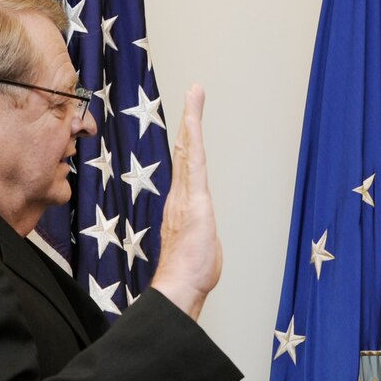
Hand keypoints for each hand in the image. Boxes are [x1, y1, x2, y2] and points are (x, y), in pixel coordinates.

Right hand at [150, 85, 221, 320]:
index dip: (187, 145)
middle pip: (184, 152)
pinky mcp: (193, 197)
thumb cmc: (190, 275)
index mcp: (182, 207)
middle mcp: (179, 196)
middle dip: (189, 122)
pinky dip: (193, 137)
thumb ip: (201, 238)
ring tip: (195, 94)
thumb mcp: (201, 250)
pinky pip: (193, 161)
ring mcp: (185, 195)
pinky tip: (192, 118)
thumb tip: (201, 241)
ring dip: (192, 120)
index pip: (186, 171)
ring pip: (188, 150)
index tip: (189, 123)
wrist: (180, 286)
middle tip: (193, 94)